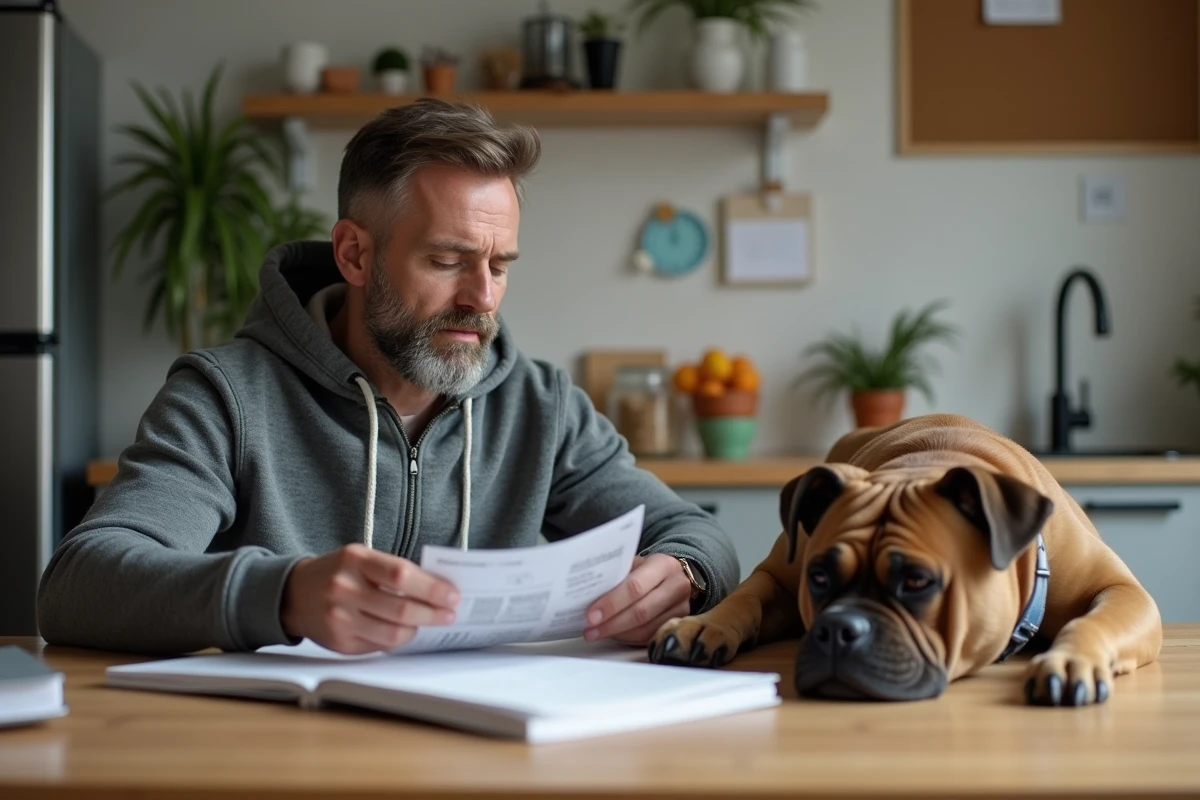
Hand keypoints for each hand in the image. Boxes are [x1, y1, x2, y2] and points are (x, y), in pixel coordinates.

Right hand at [281, 544, 459, 654]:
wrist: (294, 593)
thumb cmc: (339, 572)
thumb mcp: (362, 559)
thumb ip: (393, 571)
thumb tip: (437, 589)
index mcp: (355, 560)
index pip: (401, 575)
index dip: (432, 588)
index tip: (452, 595)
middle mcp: (344, 589)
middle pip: (400, 608)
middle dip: (432, 613)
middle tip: (450, 614)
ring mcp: (339, 619)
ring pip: (393, 634)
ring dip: (418, 630)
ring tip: (430, 622)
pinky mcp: (340, 643)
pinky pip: (379, 646)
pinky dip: (398, 640)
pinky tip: (406, 631)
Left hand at [584, 554, 692, 644]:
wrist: (675, 576)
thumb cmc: (649, 569)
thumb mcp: (636, 563)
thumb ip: (618, 575)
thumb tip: (587, 592)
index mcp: (663, 565)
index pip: (635, 587)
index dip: (612, 603)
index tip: (591, 614)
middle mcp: (677, 586)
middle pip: (641, 612)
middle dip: (611, 623)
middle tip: (590, 628)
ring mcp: (681, 608)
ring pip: (646, 629)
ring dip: (617, 634)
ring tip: (596, 633)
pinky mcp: (679, 625)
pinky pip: (650, 638)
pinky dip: (628, 638)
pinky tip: (613, 635)